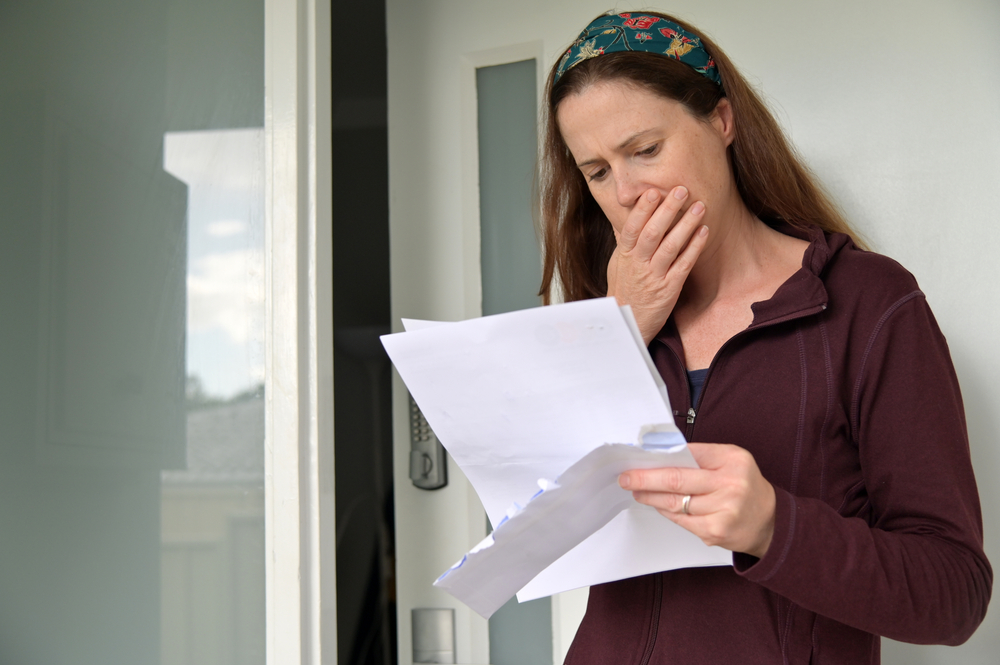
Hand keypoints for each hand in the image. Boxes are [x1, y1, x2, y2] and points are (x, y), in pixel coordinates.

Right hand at [606, 186, 708, 344]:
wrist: (627, 324)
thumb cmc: (623, 292)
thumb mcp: (616, 266)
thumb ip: (622, 243)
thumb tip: (622, 222)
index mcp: (624, 256)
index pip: (632, 228)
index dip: (642, 210)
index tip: (653, 192)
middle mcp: (638, 265)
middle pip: (652, 233)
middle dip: (667, 210)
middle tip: (681, 190)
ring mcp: (654, 277)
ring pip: (670, 246)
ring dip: (685, 225)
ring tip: (699, 206)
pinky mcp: (669, 289)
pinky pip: (683, 265)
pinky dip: (694, 247)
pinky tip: (703, 232)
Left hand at [618, 443, 775, 557]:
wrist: (770, 523)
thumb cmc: (746, 487)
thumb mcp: (731, 461)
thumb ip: (701, 456)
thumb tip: (662, 454)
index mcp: (732, 460)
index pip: (688, 454)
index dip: (660, 456)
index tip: (639, 457)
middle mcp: (729, 485)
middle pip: (676, 480)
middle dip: (645, 478)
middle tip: (627, 477)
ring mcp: (722, 511)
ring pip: (675, 502)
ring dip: (651, 496)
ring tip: (638, 490)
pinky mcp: (714, 531)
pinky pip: (681, 520)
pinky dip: (666, 511)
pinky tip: (659, 504)